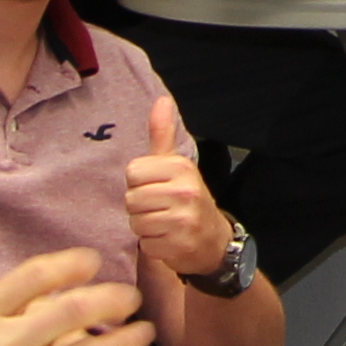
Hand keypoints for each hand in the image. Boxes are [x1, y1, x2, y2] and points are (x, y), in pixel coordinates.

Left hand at [125, 92, 233, 281]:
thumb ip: (162, 134)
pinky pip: (145, 244)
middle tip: (160, 208)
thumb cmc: (187, 198)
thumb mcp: (176, 165)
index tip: (156, 187)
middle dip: (140, 207)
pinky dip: (153, 245)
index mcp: (181, 167)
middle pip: (131, 199)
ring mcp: (184, 220)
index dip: (139, 183)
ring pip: (136, 222)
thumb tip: (161, 99)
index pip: (133, 172)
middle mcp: (185, 191)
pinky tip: (168, 239)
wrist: (213, 240)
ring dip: (145, 227)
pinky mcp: (179, 245)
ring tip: (164, 223)